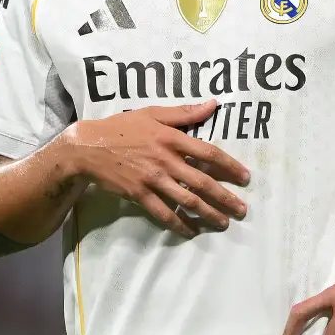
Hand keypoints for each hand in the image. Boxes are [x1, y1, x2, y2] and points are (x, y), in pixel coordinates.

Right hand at [66, 100, 249, 237]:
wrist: (89, 147)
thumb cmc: (123, 127)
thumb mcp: (153, 112)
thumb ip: (184, 112)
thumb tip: (213, 104)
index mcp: (171, 137)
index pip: (208, 153)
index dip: (229, 166)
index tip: (245, 177)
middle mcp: (166, 160)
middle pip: (202, 182)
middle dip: (225, 198)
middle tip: (242, 209)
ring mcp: (153, 179)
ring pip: (187, 200)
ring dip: (208, 214)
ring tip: (223, 223)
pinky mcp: (139, 195)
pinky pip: (164, 213)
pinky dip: (179, 224)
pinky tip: (191, 231)